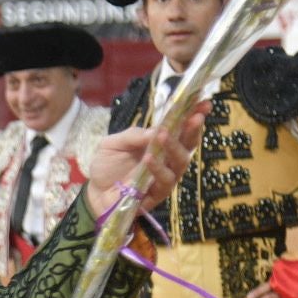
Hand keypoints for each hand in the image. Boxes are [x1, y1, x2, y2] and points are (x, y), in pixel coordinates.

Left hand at [84, 102, 207, 215]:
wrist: (93, 192)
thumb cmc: (107, 166)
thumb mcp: (113, 143)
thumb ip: (132, 135)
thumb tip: (156, 129)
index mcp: (158, 143)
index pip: (180, 128)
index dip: (193, 115)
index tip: (204, 103)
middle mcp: (166, 159)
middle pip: (187, 144)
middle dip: (193, 129)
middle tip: (195, 117)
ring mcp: (164, 177)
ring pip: (179, 162)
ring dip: (173, 146)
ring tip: (163, 134)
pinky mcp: (157, 194)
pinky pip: (164, 180)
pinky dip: (157, 168)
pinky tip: (148, 157)